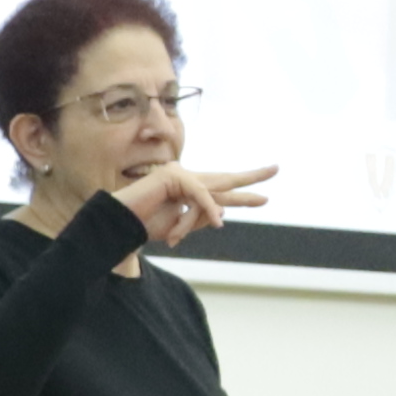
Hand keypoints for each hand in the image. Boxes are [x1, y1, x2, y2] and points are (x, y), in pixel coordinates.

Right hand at [117, 161, 280, 245]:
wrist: (119, 225)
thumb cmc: (143, 226)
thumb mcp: (179, 227)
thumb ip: (199, 218)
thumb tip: (222, 212)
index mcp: (187, 191)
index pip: (220, 190)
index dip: (242, 193)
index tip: (264, 198)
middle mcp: (186, 179)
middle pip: (224, 178)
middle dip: (251, 177)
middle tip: (275, 169)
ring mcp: (178, 174)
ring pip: (211, 194)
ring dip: (209, 213)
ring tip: (226, 214)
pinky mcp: (173, 176)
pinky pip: (200, 195)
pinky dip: (208, 208)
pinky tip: (217, 221)